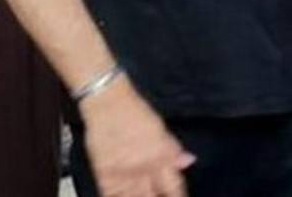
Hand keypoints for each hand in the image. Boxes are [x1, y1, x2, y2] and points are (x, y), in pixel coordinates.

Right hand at [81, 77, 194, 196]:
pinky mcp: (103, 174)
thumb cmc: (135, 112)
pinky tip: (124, 196)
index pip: (174, 186)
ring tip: (142, 196)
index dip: (178, 196)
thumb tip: (188, 161)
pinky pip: (111, 196)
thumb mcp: (160, 128)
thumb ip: (173, 149)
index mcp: (161, 155)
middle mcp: (144, 167)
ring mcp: (123, 173)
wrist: (108, 103)